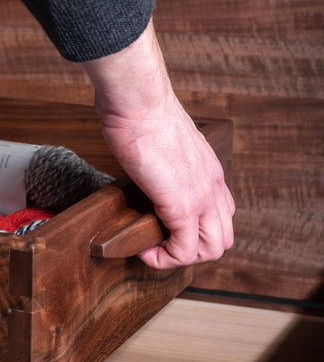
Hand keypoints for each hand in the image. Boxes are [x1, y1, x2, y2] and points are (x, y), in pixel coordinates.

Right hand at [82, 20, 234, 268]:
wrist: (140, 103)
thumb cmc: (141, 114)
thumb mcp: (162, 143)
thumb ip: (162, 161)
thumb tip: (144, 168)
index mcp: (209, 172)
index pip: (220, 216)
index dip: (192, 231)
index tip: (160, 228)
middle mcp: (213, 186)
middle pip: (221, 238)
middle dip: (189, 251)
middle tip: (157, 244)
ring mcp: (201, 197)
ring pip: (211, 249)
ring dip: (179, 258)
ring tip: (152, 249)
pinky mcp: (182, 205)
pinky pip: (184, 249)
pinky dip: (164, 259)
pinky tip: (144, 250)